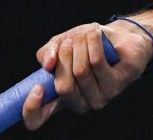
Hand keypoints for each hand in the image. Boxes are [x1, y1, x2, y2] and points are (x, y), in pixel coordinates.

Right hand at [21, 21, 151, 129]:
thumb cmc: (88, 44)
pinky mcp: (116, 86)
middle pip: (63, 86)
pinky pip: (97, 62)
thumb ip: (47, 53)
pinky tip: (96, 33)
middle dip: (64, 56)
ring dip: (80, 45)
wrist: (121, 36)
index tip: (37, 87)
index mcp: (60, 99)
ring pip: (81, 71)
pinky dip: (93, 41)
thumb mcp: (60, 44)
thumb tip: (47, 64)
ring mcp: (99, 98)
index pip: (37, 119)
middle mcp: (79, 104)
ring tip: (86, 34)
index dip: (31, 108)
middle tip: (69, 42)